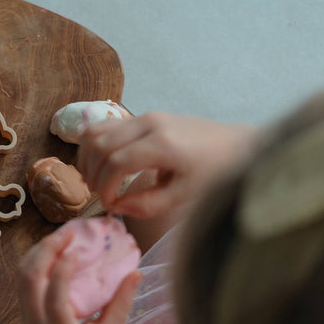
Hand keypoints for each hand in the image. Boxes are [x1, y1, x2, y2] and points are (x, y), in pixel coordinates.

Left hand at [18, 225, 140, 323]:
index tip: (77, 249)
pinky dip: (34, 264)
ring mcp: (26, 320)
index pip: (54, 295)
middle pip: (29, 279)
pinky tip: (51, 254)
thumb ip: (120, 305)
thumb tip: (136, 272)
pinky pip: (22, 285)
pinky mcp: (24, 318)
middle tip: (68, 231)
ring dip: (37, 253)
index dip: (62, 269)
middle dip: (46, 249)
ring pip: (21, 279)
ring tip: (59, 237)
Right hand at [76, 111, 259, 218]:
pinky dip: (94, 145)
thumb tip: (116, 207)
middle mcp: (150, 123)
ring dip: (88, 158)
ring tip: (94, 181)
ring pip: (97, 132)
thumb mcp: (185, 195)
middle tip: (100, 195)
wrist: (234, 144)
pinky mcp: (142, 116)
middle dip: (94, 174)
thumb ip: (149, 204)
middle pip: (102, 145)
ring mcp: (145, 116)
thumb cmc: (214, 172)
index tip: (110, 205)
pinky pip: (105, 125)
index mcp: (163, 144)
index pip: (117, 163)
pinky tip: (98, 165)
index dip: (106, 187)